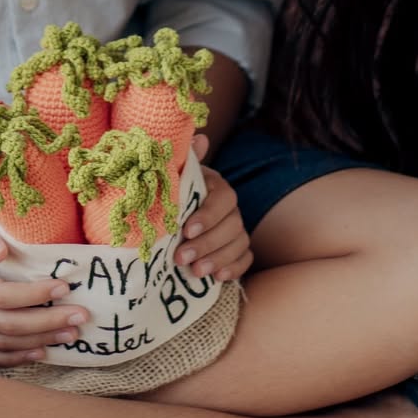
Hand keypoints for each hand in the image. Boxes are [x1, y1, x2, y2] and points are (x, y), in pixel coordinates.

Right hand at [0, 199, 89, 366]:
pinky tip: (40, 352)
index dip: (34, 296)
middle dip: (47, 323)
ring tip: (70, 335)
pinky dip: (15, 358)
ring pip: (0, 345)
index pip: (0, 296)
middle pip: (6, 326)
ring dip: (38, 342)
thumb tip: (1, 252)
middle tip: (81, 316)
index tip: (64, 287)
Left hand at [173, 134, 252, 281]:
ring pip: (239, 243)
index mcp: (216, 186)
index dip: (208, 215)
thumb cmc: (170, 194)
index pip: (223, 198)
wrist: (170, 214)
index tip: (186, 230)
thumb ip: (184, 160)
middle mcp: (230, 207)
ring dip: (218, 259)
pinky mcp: (237, 249)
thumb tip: (200, 139)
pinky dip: (234, 268)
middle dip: (207, 244)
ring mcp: (236, 228)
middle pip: (232, 225)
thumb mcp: (172, 176)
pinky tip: (217, 278)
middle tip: (181, 258)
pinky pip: (246, 259)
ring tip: (194, 272)